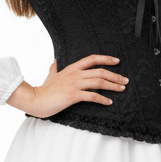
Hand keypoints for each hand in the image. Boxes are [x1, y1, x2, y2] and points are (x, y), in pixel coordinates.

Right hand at [7, 55, 128, 117]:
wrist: (36, 99)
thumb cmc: (44, 90)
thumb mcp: (50, 75)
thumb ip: (54, 68)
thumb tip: (54, 61)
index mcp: (72, 68)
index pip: (92, 59)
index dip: (106, 59)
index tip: (117, 61)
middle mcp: (75, 74)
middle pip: (100, 71)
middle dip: (115, 76)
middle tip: (125, 80)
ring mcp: (75, 84)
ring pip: (99, 82)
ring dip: (113, 85)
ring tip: (121, 89)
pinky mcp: (73, 95)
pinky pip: (92, 96)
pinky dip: (102, 99)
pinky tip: (109, 102)